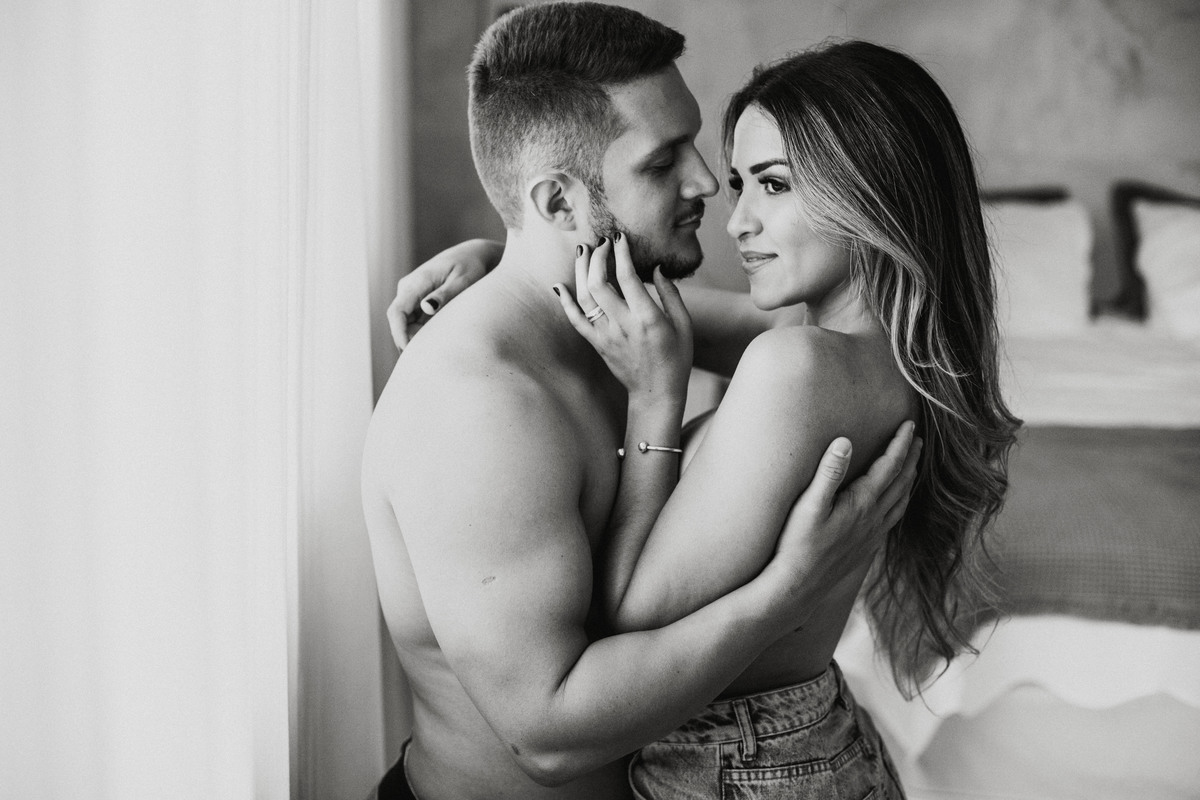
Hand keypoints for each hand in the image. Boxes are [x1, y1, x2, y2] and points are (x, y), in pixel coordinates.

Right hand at [387, 239, 499, 349]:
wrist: (474, 254)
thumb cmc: (471, 266)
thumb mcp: (463, 280)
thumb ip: (445, 294)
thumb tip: (427, 307)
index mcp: (416, 281)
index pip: (397, 312)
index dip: (399, 334)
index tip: (410, 352)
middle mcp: (408, 287)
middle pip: (399, 321)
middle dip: (409, 340)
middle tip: (432, 356)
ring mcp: (411, 294)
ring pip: (405, 323)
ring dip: (416, 337)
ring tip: (438, 350)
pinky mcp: (418, 299)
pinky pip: (414, 320)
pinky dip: (422, 332)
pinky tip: (438, 341)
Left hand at [553, 234, 692, 402]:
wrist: (656, 393)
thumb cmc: (675, 358)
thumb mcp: (684, 325)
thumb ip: (671, 294)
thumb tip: (658, 268)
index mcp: (647, 318)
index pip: (628, 277)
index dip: (621, 253)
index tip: (619, 237)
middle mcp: (623, 325)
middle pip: (599, 283)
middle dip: (597, 257)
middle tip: (601, 242)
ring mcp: (606, 335)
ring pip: (584, 298)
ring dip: (581, 271)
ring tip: (583, 251)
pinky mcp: (597, 344)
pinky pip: (575, 320)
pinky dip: (565, 302)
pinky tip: (560, 285)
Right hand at [769, 421, 921, 603]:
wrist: (799, 585)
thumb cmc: (798, 543)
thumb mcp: (809, 504)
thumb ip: (829, 472)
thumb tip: (845, 442)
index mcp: (862, 503)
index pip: (889, 466)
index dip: (900, 444)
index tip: (909, 425)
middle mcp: (873, 518)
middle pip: (901, 482)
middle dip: (910, 458)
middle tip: (916, 439)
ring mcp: (872, 534)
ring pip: (901, 501)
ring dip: (909, 480)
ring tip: (912, 466)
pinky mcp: (866, 547)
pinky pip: (893, 518)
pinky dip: (900, 503)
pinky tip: (894, 504)